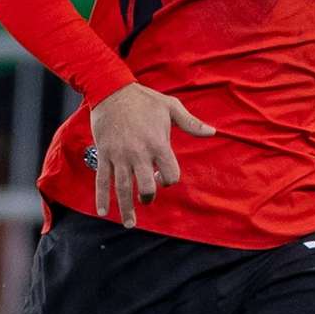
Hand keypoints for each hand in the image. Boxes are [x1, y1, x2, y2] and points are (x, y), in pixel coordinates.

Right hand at [90, 84, 215, 227]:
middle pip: (146, 187)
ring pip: (123, 188)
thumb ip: (191, 123)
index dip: (169, 180)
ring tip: (129, 223)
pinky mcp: (104, 154)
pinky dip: (101, 197)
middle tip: (146, 200)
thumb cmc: (144, 99)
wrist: (111, 90)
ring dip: (126, 208)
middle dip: (148, 197)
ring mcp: (119, 155)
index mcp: (158, 144)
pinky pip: (102, 179)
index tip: (163, 177)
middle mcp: (138, 153)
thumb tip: (213, 132)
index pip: (170, 174)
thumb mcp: (171, 107)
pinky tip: (102, 211)